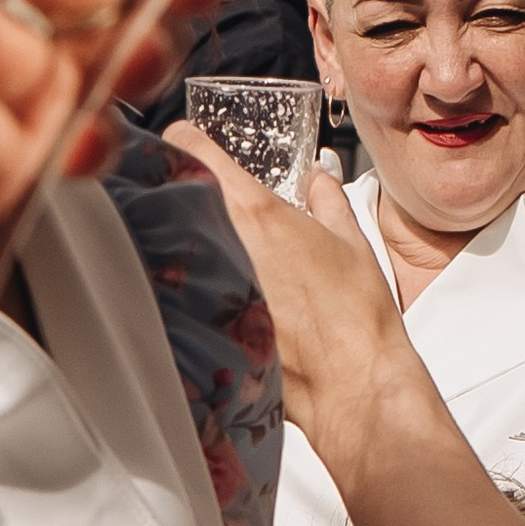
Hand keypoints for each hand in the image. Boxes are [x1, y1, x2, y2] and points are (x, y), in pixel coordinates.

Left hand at [171, 127, 407, 438]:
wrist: (353, 383)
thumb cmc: (356, 318)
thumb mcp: (350, 242)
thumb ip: (327, 200)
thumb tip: (319, 182)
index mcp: (254, 211)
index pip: (185, 146)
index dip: (181, 141)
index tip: (186, 148)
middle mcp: (220, 242)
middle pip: (169, 194)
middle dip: (180, 192)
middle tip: (200, 200)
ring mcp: (203, 286)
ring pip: (168, 243)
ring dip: (181, 240)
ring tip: (207, 250)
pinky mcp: (199, 325)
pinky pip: (179, 290)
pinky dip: (187, 285)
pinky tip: (211, 295)